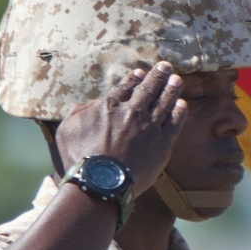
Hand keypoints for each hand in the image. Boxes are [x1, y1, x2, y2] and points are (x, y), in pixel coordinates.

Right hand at [55, 63, 186, 194]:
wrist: (100, 182)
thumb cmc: (79, 159)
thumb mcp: (67, 129)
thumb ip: (79, 111)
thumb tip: (92, 104)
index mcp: (109, 106)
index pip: (125, 88)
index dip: (134, 79)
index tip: (140, 73)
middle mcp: (131, 113)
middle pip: (148, 90)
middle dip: (158, 76)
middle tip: (166, 66)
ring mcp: (149, 128)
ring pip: (164, 103)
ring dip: (171, 90)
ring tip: (177, 80)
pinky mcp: (162, 145)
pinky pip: (174, 124)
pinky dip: (179, 113)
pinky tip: (182, 105)